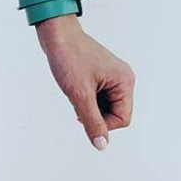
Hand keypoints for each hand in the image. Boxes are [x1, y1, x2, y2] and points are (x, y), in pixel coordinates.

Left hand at [34, 15, 134, 149]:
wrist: (56, 35)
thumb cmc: (69, 57)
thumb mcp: (79, 94)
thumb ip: (91, 121)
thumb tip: (101, 145)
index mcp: (125, 82)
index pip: (122, 119)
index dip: (102, 124)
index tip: (82, 115)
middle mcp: (123, 79)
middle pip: (114, 114)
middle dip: (94, 112)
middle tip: (76, 98)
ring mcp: (112, 77)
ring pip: (103, 107)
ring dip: (87, 106)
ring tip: (74, 90)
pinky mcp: (101, 76)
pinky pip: (97, 97)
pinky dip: (85, 98)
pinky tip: (74, 87)